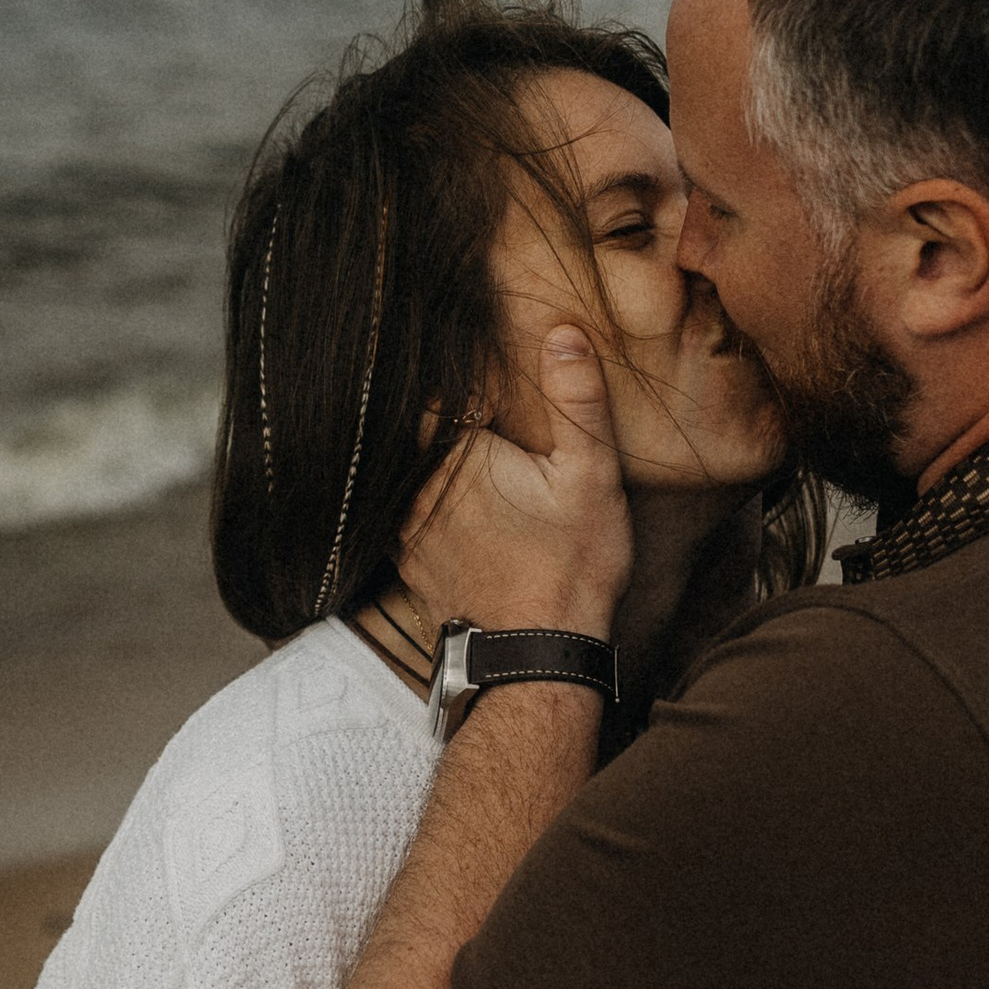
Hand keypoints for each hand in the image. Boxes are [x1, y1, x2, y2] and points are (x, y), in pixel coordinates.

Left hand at [400, 325, 631, 639]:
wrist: (539, 655)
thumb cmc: (571, 564)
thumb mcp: (591, 475)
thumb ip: (576, 401)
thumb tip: (563, 333)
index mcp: (455, 457)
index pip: (425, 395)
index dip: (440, 376)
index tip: (457, 363)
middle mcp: (417, 490)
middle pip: (405, 433)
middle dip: (427, 416)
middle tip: (444, 394)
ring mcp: (407, 530)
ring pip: (396, 474)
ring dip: (415, 459)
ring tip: (441, 444)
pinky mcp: (410, 562)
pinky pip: (396, 515)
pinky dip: (412, 500)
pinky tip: (441, 500)